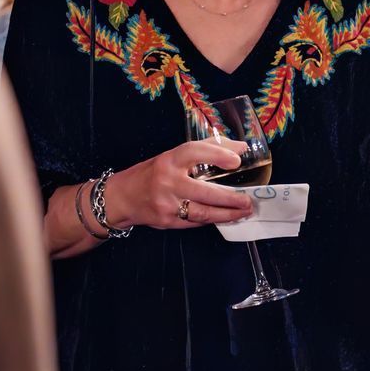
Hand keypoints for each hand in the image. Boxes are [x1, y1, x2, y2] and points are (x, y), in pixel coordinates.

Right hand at [109, 139, 253, 229]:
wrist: (121, 198)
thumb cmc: (151, 174)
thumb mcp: (172, 156)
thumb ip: (206, 149)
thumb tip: (240, 147)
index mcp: (169, 160)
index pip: (195, 152)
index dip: (218, 154)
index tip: (237, 160)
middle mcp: (167, 182)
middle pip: (205, 192)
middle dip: (231, 199)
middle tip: (248, 201)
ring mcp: (166, 204)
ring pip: (203, 212)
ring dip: (227, 214)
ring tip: (243, 212)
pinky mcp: (167, 221)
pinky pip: (195, 222)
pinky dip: (211, 220)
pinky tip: (224, 217)